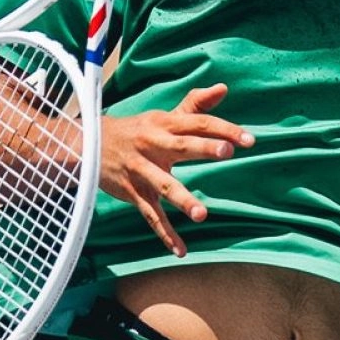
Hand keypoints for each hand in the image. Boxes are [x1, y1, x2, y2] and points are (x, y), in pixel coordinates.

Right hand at [99, 83, 253, 256]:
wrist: (88, 145)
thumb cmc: (138, 130)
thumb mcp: (164, 116)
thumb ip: (195, 104)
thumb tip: (224, 88)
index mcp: (165, 124)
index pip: (198, 123)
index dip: (224, 129)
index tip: (250, 140)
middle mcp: (153, 145)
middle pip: (181, 146)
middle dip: (203, 148)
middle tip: (226, 152)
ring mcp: (141, 171)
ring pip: (163, 186)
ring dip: (181, 199)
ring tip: (202, 215)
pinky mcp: (133, 193)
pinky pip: (150, 215)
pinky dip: (165, 234)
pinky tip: (181, 250)